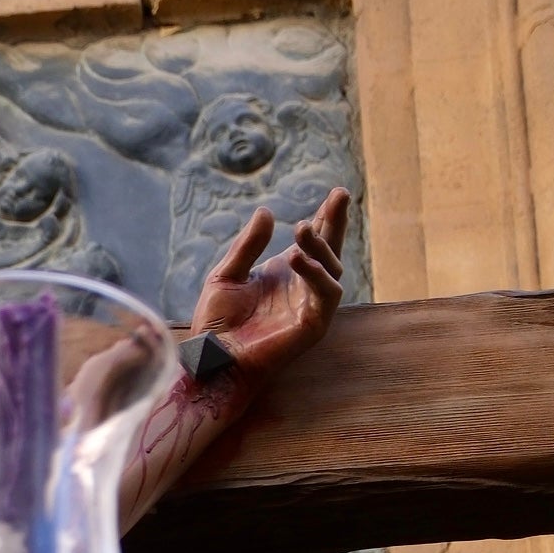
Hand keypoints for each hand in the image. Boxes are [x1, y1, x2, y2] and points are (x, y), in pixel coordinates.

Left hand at [187, 188, 349, 377]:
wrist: (213, 358)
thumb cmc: (217, 323)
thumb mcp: (226, 275)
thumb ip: (247, 246)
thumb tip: (266, 212)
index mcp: (286, 272)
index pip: (313, 240)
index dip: (325, 217)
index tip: (335, 194)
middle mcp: (303, 286)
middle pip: (330, 249)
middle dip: (336, 222)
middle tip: (341, 195)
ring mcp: (312, 304)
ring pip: (332, 268)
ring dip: (320, 246)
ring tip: (302, 228)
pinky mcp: (314, 323)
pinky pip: (327, 294)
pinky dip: (317, 274)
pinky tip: (298, 259)